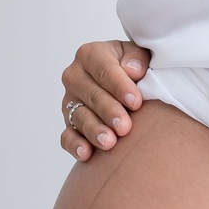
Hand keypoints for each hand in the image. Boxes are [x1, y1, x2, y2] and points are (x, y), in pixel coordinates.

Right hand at [60, 40, 151, 161]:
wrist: (127, 85)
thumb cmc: (135, 68)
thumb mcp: (141, 56)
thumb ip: (137, 58)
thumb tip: (132, 70)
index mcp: (91, 54)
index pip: (104, 69)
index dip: (120, 86)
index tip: (136, 102)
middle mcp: (75, 76)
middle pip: (92, 95)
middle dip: (109, 111)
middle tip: (124, 126)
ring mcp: (69, 102)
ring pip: (80, 117)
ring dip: (95, 130)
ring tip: (110, 143)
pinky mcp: (69, 124)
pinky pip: (67, 136)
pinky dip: (76, 145)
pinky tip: (87, 154)